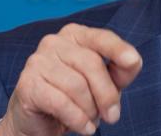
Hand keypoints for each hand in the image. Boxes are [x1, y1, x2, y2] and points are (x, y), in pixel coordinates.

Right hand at [0, 23, 141, 135]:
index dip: (118, 49)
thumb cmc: (75, 96)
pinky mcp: (27, 85)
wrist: (39, 120)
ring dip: (90, 110)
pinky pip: (61, 103)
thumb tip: (133, 61)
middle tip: (112, 116)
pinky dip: (77, 119)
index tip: (133, 60)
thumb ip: (120, 70)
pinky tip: (83, 127)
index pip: (100, 37)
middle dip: (107, 94)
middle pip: (91, 64)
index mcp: (75, 35)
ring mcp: (37, 61)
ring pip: (77, 85)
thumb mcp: (104, 81)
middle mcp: (54, 42)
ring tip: (90, 119)